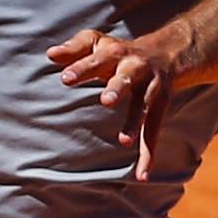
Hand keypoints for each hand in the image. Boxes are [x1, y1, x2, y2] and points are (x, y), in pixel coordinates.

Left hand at [46, 22, 188, 178]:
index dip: (82, 68)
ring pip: (144, 106)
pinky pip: (154, 130)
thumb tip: (50, 55)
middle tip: (106, 101)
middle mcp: (136, 68)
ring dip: (136, 122)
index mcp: (115, 52)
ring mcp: (151, 88)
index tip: (65, 79)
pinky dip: (149, 153)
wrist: (167, 52)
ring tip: (124, 141)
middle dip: (117, 88)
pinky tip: (142, 175)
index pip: (96, 59)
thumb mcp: (96, 42)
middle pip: (126, 78)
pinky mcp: (161, 106)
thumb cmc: (118, 51)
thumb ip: (74, 48)